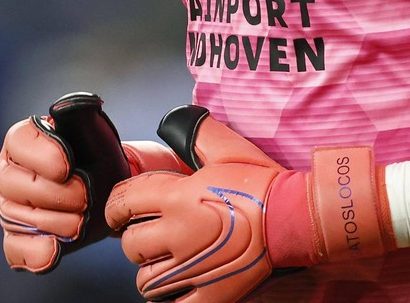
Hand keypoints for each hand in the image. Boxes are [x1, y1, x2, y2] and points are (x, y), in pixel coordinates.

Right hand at [0, 92, 132, 272]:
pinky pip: (15, 250)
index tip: (68, 166)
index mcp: (22, 140)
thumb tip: (64, 106)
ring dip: (56, 223)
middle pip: (15, 185)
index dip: (41, 156)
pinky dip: (33, 253)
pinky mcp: (18, 238)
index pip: (18, 143)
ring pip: (18, 218)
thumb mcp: (94, 132)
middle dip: (56, 195)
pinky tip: (53, 252)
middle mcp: (8, 172)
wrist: (108, 190)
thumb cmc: (98, 156)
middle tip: (87, 198)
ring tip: (83, 220)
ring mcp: (10, 207)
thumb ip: (80, 115)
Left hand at [106, 106, 393, 302]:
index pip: (122, 203)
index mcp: (177, 197)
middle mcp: (179, 233)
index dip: (114, 207)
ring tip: (164, 262)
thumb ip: (196, 135)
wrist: (295, 217)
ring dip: (150, 270)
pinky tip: (180, 285)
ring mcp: (192, 268)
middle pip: (130, 245)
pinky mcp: (210, 293)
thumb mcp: (227, 149)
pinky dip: (172, 297)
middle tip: (149, 234)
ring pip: (145, 280)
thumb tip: (173, 124)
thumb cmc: (263, 183)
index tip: (118, 211)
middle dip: (135, 239)